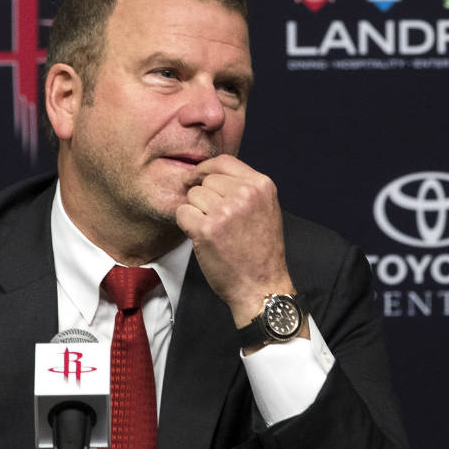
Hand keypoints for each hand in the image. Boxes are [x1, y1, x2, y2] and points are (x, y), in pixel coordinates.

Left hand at [175, 154, 294, 325]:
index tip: (197, 178)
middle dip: (204, 198)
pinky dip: (186, 224)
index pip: (224, 162)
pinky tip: (202, 237)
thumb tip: (213, 174)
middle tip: (216, 221)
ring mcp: (226, 211)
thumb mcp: (266, 210)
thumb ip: (245, 189)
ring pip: (193, 195)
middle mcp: (245, 194)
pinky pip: (182, 212)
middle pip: (206, 180)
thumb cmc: (261, 253)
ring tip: (214, 232)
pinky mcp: (207, 229)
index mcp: (262, 186)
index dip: (205, 169)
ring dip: (196, 212)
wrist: (261, 286)